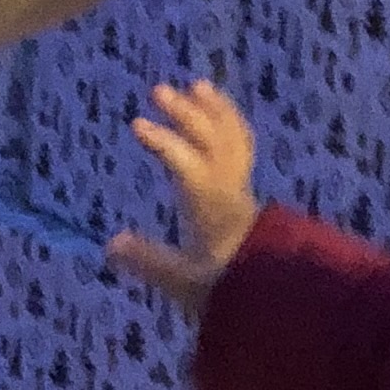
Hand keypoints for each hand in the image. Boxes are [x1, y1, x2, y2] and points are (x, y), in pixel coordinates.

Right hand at [108, 78, 260, 313]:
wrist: (280, 302)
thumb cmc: (230, 291)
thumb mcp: (184, 283)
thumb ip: (148, 262)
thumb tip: (109, 244)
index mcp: (213, 208)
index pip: (189, 165)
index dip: (165, 142)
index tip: (137, 124)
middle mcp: (231, 191)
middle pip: (214, 142)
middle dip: (187, 114)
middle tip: (159, 91)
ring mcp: (242, 190)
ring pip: (233, 139)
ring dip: (215, 111)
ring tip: (197, 87)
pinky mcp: (247, 195)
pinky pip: (241, 150)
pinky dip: (229, 126)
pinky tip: (218, 117)